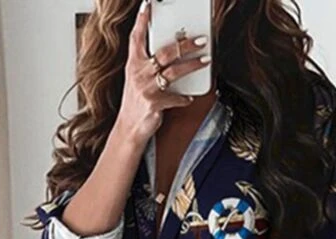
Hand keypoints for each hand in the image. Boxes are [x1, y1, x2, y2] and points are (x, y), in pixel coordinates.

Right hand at [118, 0, 210, 143]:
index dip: (142, 21)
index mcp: (134, 64)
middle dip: (185, 44)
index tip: (148, 5)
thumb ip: (149, 63)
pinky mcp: (155, 104)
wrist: (129, 128)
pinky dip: (184, 98)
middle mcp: (139, 73)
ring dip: (193, 65)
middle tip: (201, 39)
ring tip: (206, 60)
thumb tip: (173, 50)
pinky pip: (176, 97)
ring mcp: (147, 88)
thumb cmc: (137, 101)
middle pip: (165, 52)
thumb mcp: (137, 78)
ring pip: (174, 71)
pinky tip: (189, 97)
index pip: (136, 37)